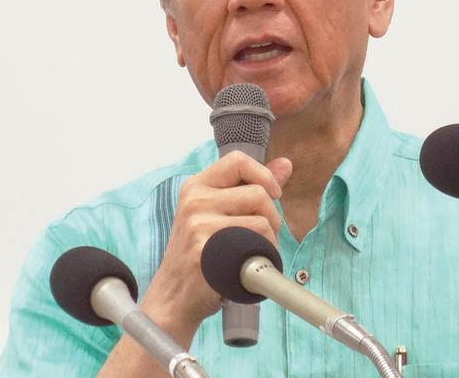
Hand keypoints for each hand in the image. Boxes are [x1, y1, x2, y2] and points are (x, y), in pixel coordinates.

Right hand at [140, 151, 292, 335]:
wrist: (173, 296)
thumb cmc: (200, 253)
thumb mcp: (216, 213)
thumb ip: (251, 186)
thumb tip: (285, 164)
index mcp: (196, 186)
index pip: (238, 161)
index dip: (264, 175)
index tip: (273, 195)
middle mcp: (194, 201)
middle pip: (258, 194)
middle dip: (272, 217)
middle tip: (262, 237)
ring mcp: (198, 226)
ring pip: (262, 222)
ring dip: (269, 242)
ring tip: (253, 254)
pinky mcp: (207, 252)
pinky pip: (255, 247)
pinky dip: (262, 258)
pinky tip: (248, 267)